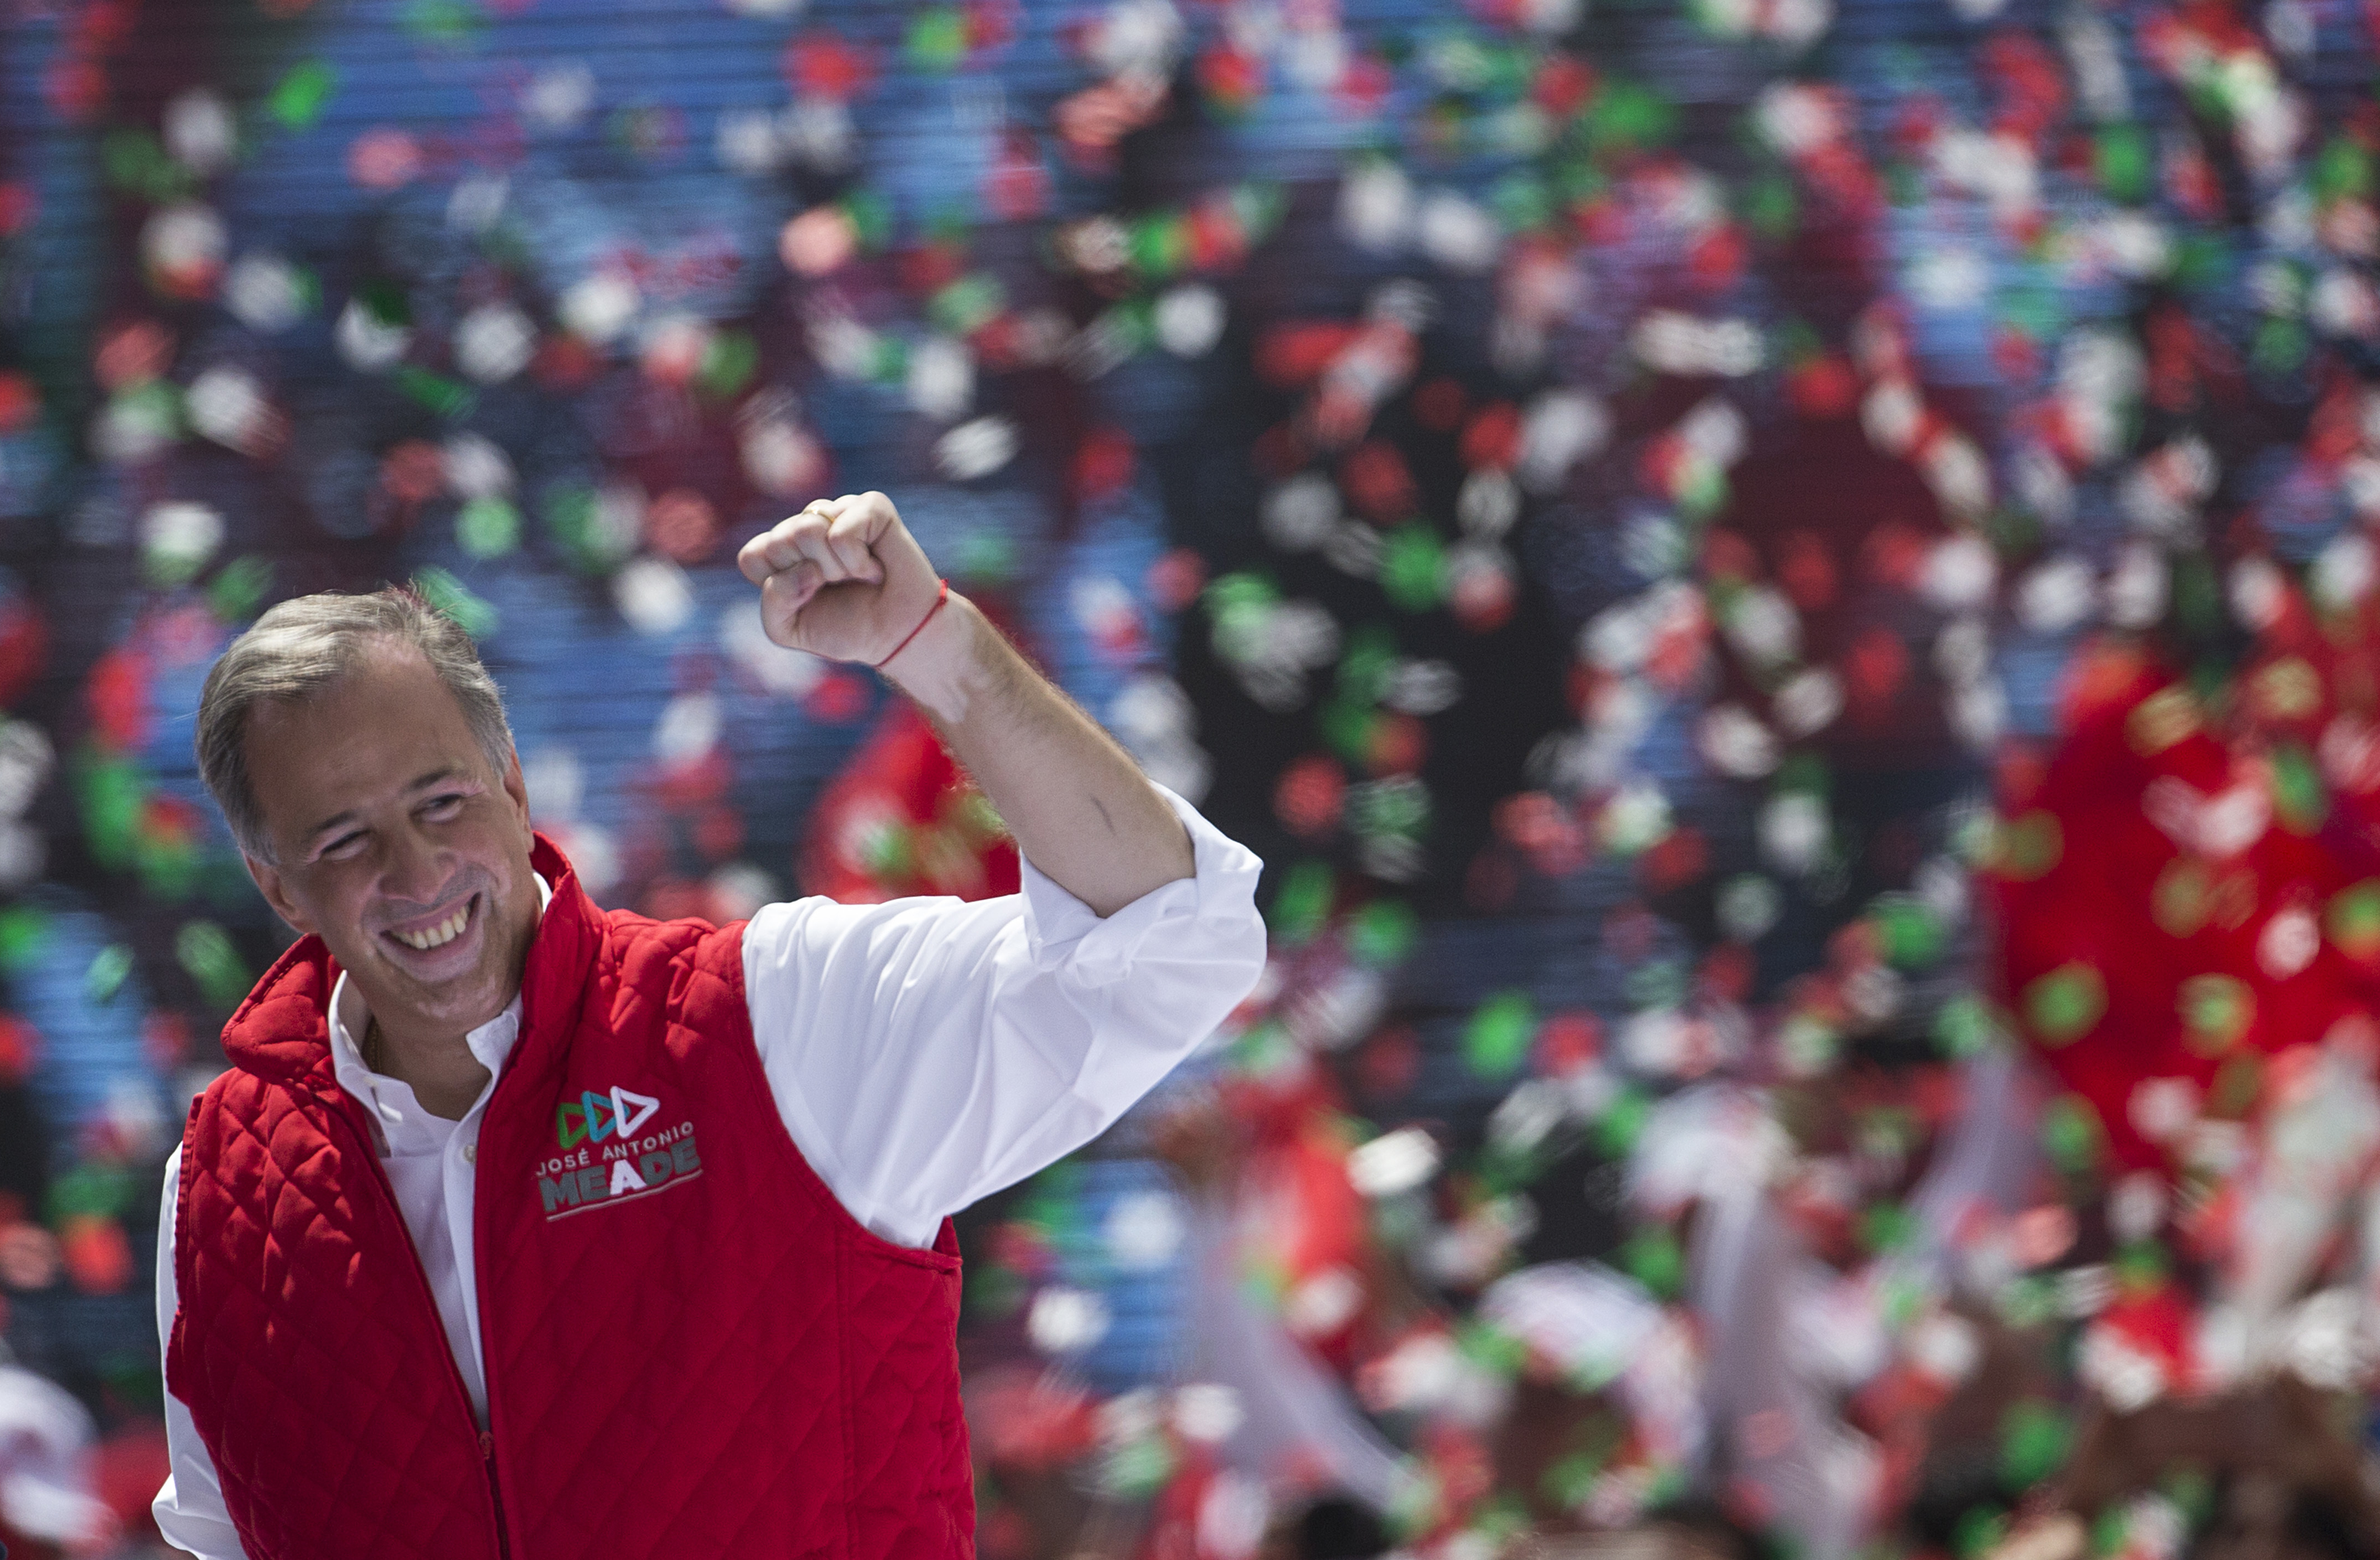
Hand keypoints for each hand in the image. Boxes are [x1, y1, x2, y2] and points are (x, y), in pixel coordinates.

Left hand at [736, 491, 940, 663]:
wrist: (898, 635)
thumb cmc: (845, 628)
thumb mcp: (787, 628)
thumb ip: (772, 600)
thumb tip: (805, 564)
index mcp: (782, 550)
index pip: (754, 556)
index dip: (778, 584)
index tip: (807, 598)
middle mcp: (808, 524)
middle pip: (779, 541)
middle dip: (809, 577)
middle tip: (838, 587)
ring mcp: (839, 511)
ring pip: (807, 531)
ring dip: (834, 570)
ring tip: (857, 575)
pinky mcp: (871, 507)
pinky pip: (842, 532)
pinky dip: (857, 561)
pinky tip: (874, 567)